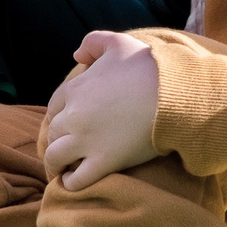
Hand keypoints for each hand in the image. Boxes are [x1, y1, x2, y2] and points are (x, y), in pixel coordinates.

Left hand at [42, 31, 160, 190]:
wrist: (173, 92)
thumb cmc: (148, 65)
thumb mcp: (118, 43)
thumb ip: (93, 42)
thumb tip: (76, 55)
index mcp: (75, 89)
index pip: (54, 107)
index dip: (59, 117)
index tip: (67, 124)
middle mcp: (74, 115)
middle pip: (52, 133)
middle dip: (56, 141)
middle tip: (66, 149)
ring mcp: (87, 140)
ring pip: (56, 157)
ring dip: (56, 164)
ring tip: (63, 170)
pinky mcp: (104, 161)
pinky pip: (77, 180)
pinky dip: (70, 183)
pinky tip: (73, 182)